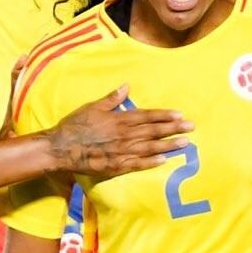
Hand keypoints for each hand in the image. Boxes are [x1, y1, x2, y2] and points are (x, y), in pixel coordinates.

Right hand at [46, 88, 191, 179]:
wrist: (60, 148)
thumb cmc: (75, 125)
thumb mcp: (92, 107)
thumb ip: (112, 99)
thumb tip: (126, 87)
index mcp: (119, 119)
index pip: (147, 116)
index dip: (164, 115)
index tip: (179, 115)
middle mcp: (124, 134)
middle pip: (153, 130)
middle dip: (173, 128)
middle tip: (191, 127)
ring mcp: (121, 151)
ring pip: (149, 147)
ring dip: (168, 145)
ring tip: (185, 143)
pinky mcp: (115, 165)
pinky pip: (137, 164)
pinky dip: (151, 162)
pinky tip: (164, 160)